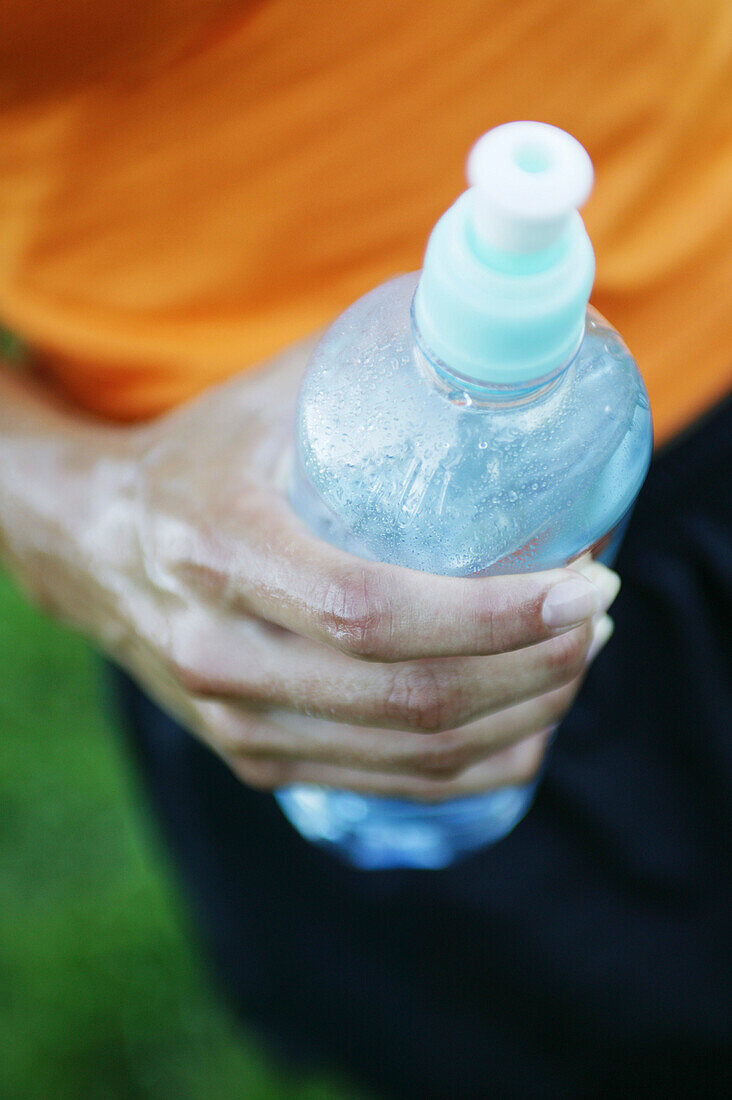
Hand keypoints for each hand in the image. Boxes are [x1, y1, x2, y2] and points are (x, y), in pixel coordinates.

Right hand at [1, 342, 619, 800]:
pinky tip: (526, 723)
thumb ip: (377, 365)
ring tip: (577, 660)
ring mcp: (235, 721)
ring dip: (522, 717)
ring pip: (411, 755)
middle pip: (407, 697)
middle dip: (534, 665)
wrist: (93, 544)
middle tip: (597, 615)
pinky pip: (389, 786)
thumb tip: (500, 339)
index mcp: (218, 550)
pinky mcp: (256, 758)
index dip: (492, 612)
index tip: (584, 584)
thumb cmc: (199, 457)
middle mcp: (218, 653)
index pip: (369, 609)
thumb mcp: (271, 397)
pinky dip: (478, 766)